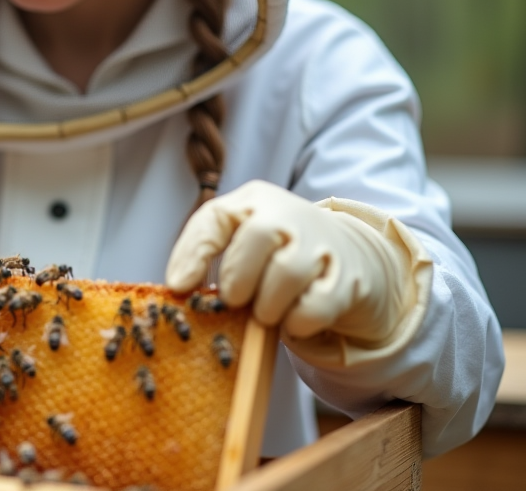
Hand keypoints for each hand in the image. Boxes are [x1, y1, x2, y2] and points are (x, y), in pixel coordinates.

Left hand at [166, 180, 431, 365]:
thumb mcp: (238, 238)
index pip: (216, 217)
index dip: (193, 253)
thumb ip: (204, 252)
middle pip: (259, 235)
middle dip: (240, 278)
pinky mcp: (347, 279)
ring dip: (268, 305)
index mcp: (253, 202)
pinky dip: (298, 322)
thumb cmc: (276, 250)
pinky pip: (317, 306)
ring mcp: (322, 245)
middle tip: (236, 301)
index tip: (179, 287)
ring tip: (266, 312)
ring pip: (289, 272)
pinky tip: (293, 320)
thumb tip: (177, 287)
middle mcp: (289, 215)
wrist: (346, 254)